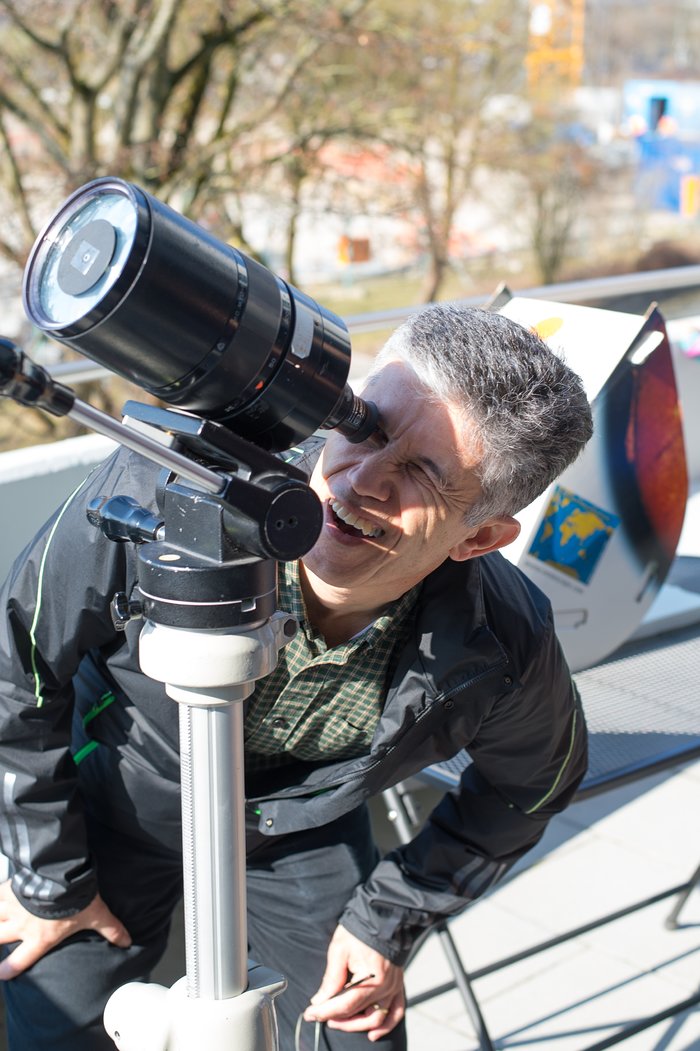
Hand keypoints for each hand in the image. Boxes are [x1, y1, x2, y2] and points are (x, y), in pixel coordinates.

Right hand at [0, 879, 130, 978]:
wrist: (59, 876)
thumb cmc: (76, 900)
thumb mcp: (96, 916)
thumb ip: (110, 930)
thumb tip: (126, 942)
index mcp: (40, 938)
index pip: (21, 960)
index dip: (9, 970)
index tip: (2, 974)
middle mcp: (22, 926)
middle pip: (0, 939)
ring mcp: (13, 908)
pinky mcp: (9, 890)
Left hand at [304, 924, 404, 1041]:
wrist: (383, 916)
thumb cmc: (360, 930)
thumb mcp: (339, 950)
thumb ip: (331, 978)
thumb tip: (320, 1000)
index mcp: (370, 978)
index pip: (344, 1005)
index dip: (324, 1012)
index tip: (310, 1013)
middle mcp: (384, 987)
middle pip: (358, 1013)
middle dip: (335, 1017)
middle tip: (319, 1015)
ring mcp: (393, 987)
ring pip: (376, 1019)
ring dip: (356, 1025)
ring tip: (338, 1022)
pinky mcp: (398, 985)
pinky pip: (396, 1012)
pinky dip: (386, 1025)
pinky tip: (372, 1033)